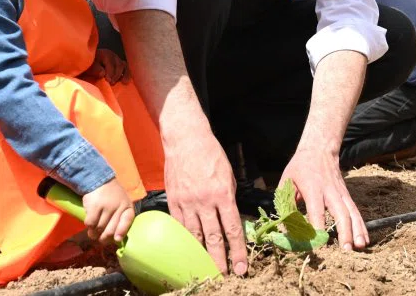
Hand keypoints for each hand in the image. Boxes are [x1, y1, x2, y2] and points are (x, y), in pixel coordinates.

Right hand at [80, 179, 134, 244]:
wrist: (99, 180)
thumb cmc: (112, 196)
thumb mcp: (122, 204)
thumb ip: (121, 219)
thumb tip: (116, 239)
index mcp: (127, 206)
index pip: (127, 221)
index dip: (121, 232)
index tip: (116, 239)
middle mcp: (118, 206)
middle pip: (111, 229)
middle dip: (105, 238)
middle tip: (101, 239)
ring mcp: (106, 206)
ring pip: (100, 228)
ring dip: (95, 234)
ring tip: (93, 233)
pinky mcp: (94, 206)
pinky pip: (91, 223)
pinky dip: (89, 228)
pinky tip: (89, 226)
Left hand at [90, 49, 128, 83]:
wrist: (90, 65)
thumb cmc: (90, 66)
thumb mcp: (90, 67)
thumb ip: (95, 70)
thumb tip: (103, 74)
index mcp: (105, 54)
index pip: (110, 64)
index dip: (110, 73)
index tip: (108, 80)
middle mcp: (113, 56)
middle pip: (119, 65)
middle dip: (116, 75)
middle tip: (112, 83)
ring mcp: (118, 60)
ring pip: (125, 66)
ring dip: (124, 75)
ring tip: (123, 82)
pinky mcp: (121, 65)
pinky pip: (127, 69)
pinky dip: (127, 75)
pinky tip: (125, 81)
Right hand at [164, 134, 248, 275]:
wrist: (186, 139)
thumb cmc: (211, 154)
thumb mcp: (229, 175)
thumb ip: (229, 198)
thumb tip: (230, 218)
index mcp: (223, 194)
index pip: (233, 228)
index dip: (238, 250)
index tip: (241, 266)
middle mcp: (205, 201)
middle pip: (214, 238)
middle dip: (220, 260)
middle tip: (225, 276)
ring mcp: (187, 202)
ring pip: (196, 235)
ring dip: (202, 255)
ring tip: (207, 270)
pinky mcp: (174, 201)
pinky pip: (180, 225)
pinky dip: (186, 239)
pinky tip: (190, 250)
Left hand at [279, 147, 367, 250]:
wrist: (320, 149)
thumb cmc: (300, 167)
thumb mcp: (287, 181)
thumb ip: (285, 204)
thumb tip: (284, 228)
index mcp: (313, 188)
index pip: (317, 210)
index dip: (318, 227)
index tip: (317, 243)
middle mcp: (330, 191)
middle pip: (340, 212)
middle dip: (344, 232)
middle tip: (345, 250)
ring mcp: (341, 193)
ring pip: (352, 213)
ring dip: (357, 231)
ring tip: (359, 247)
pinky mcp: (347, 195)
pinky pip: (356, 212)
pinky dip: (361, 226)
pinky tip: (364, 240)